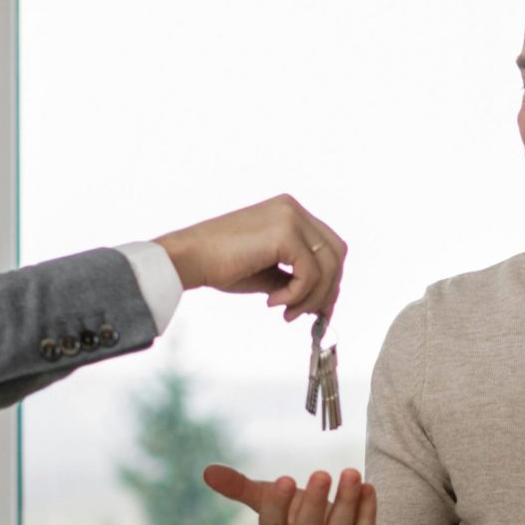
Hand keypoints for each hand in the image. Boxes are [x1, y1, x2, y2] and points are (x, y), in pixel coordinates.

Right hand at [152, 195, 346, 321]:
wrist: (188, 259)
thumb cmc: (220, 266)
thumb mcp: (267, 272)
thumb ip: (295, 278)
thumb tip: (323, 302)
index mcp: (289, 212)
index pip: (329, 245)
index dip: (331, 279)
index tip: (320, 307)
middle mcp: (293, 209)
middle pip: (336, 253)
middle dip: (328, 289)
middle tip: (311, 315)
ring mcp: (290, 217)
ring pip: (327, 265)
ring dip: (311, 297)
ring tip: (286, 312)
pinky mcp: (284, 233)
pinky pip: (309, 273)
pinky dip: (297, 294)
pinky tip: (272, 302)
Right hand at [204, 464, 382, 524]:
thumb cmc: (297, 520)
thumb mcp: (269, 505)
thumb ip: (241, 489)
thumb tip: (207, 472)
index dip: (277, 506)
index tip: (284, 479)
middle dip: (313, 502)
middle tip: (320, 472)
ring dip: (346, 502)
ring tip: (351, 474)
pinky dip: (367, 511)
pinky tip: (368, 488)